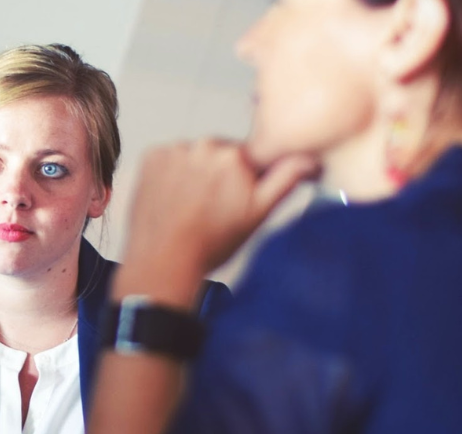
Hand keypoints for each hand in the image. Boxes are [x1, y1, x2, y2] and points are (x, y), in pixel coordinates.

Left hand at [123, 140, 316, 279]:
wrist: (164, 260)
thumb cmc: (210, 244)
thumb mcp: (258, 214)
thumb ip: (286, 179)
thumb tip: (309, 159)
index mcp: (236, 156)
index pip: (249, 157)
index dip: (245, 179)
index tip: (235, 198)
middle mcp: (204, 145)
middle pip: (220, 154)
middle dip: (219, 175)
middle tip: (212, 208)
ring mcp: (174, 150)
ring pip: (194, 156)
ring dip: (194, 173)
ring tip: (190, 206)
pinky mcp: (151, 157)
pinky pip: (168, 158)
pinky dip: (170, 173)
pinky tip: (173, 199)